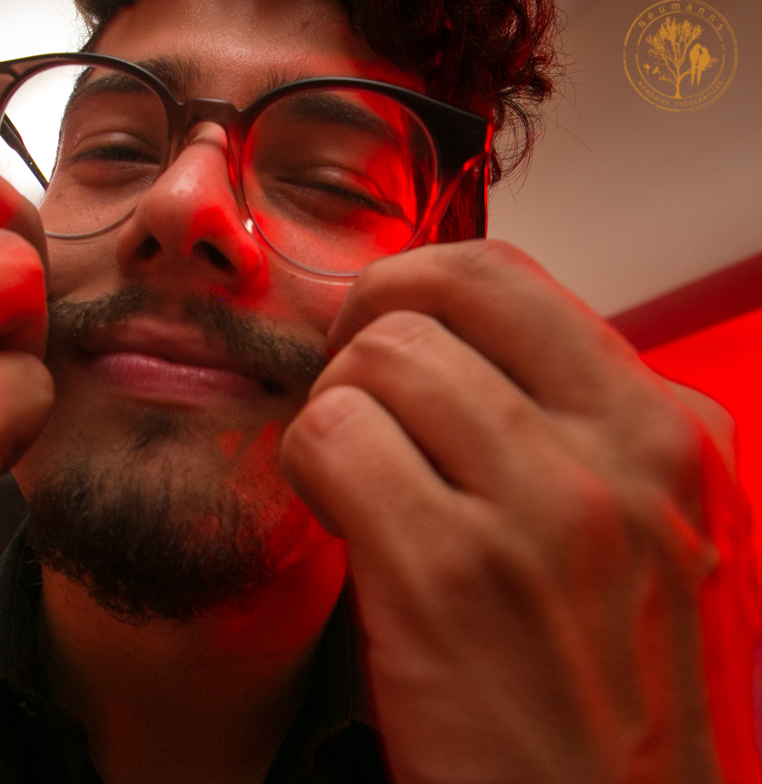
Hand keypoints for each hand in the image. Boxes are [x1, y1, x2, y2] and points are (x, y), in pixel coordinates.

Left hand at [280, 240, 754, 782]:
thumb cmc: (615, 699)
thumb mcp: (652, 544)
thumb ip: (582, 437)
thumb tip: (469, 354)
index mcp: (673, 436)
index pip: (514, 281)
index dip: (420, 291)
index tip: (386, 338)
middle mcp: (625, 457)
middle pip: (441, 291)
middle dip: (367, 325)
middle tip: (349, 386)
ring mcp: (543, 512)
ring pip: (379, 358)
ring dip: (336, 406)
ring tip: (351, 472)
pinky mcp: (450, 575)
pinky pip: (332, 437)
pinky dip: (307, 464)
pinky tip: (336, 514)